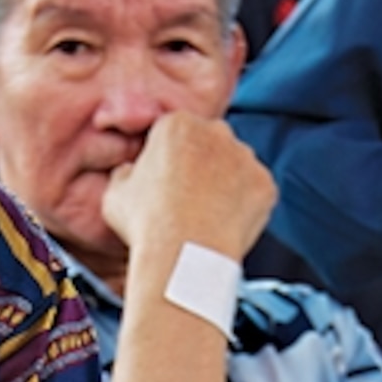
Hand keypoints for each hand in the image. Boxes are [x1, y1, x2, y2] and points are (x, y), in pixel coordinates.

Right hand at [105, 114, 276, 302]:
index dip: (168, 157)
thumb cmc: (148, 225)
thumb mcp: (116, 192)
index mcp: (177, 124)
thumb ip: (126, 172)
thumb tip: (130, 172)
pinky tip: (225, 224)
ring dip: (225, 183)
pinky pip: (255, 191)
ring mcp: (245, 157)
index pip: (175, 132)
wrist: (184, 257)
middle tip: (187, 198)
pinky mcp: (265, 184)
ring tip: (205, 215)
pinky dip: (245, 205)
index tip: (165, 180)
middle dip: (201, 164)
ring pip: (236, 166)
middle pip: (209, 143)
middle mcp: (216, 132)